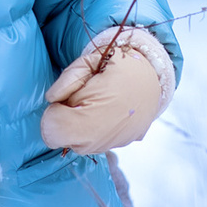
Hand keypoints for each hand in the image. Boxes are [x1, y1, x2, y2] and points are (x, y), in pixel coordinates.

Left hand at [41, 27, 170, 154]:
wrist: (155, 77)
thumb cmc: (119, 66)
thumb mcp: (91, 61)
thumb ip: (67, 80)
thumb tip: (52, 100)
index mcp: (94, 116)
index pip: (52, 129)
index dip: (54, 112)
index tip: (67, 98)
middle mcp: (102, 138)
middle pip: (60, 138)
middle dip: (64, 119)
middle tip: (82, 99)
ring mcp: (111, 145)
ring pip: (75, 142)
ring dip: (76, 125)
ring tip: (96, 104)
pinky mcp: (119, 145)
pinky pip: (91, 142)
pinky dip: (91, 129)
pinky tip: (105, 112)